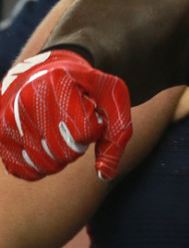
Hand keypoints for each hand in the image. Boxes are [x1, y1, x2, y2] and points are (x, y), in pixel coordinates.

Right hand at [0, 49, 131, 180]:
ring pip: (45, 164)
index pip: (85, 132)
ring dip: (61, 157)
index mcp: (58, 83)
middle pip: (64, 152)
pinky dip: (40, 167)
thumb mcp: (113, 98)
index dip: (95, 128)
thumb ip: (118, 135)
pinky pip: (22, 170)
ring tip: (58, 132)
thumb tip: (105, 175)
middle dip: (78, 145)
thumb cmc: (86, 87)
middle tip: (74, 124)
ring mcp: (7, 119)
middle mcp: (27, 100)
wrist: (45, 71)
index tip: (89, 111)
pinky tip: (44, 147)